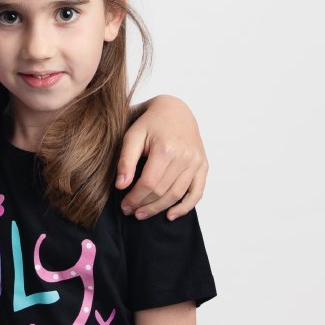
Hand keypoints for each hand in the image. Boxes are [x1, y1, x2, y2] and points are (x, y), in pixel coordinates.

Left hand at [116, 95, 207, 219]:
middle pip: (162, 191)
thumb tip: (121, 186)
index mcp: (166, 149)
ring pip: (177, 194)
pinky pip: (197, 192)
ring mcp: (196, 162)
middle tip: (130, 211)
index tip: (124, 205)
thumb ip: (126, 161)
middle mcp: (185, 156)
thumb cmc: (150, 122)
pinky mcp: (203, 165)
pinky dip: (185, 207)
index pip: (149, 183)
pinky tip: (171, 215)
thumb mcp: (132, 135)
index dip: (135, 198)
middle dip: (144, 205)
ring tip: (143, 213)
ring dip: (159, 208)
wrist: (175, 110)